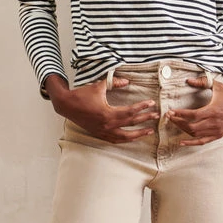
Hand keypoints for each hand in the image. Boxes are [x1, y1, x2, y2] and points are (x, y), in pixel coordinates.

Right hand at [44, 74, 158, 142]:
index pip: (130, 111)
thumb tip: (127, 82)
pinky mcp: (99, 134)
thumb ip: (114, 83)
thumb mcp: (98, 86)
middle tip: (156, 116)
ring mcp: (103, 131)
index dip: (142, 107)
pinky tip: (132, 138)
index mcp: (107, 113)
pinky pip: (115, 140)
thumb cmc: (81, 95)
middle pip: (131, 124)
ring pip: (125, 136)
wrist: (66, 105)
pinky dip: (125, 139)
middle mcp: (107, 125)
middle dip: (145, 119)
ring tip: (149, 131)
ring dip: (138, 134)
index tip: (151, 103)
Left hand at [166, 77, 222, 145]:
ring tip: (174, 123)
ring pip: (195, 134)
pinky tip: (182, 142)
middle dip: (178, 122)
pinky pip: (203, 141)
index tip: (170, 112)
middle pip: (191, 126)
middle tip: (169, 117)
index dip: (180, 114)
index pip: (192, 115)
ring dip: (183, 129)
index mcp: (213, 110)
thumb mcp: (217, 85)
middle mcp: (214, 122)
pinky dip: (192, 143)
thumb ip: (202, 83)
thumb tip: (188, 80)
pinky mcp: (218, 135)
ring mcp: (216, 130)